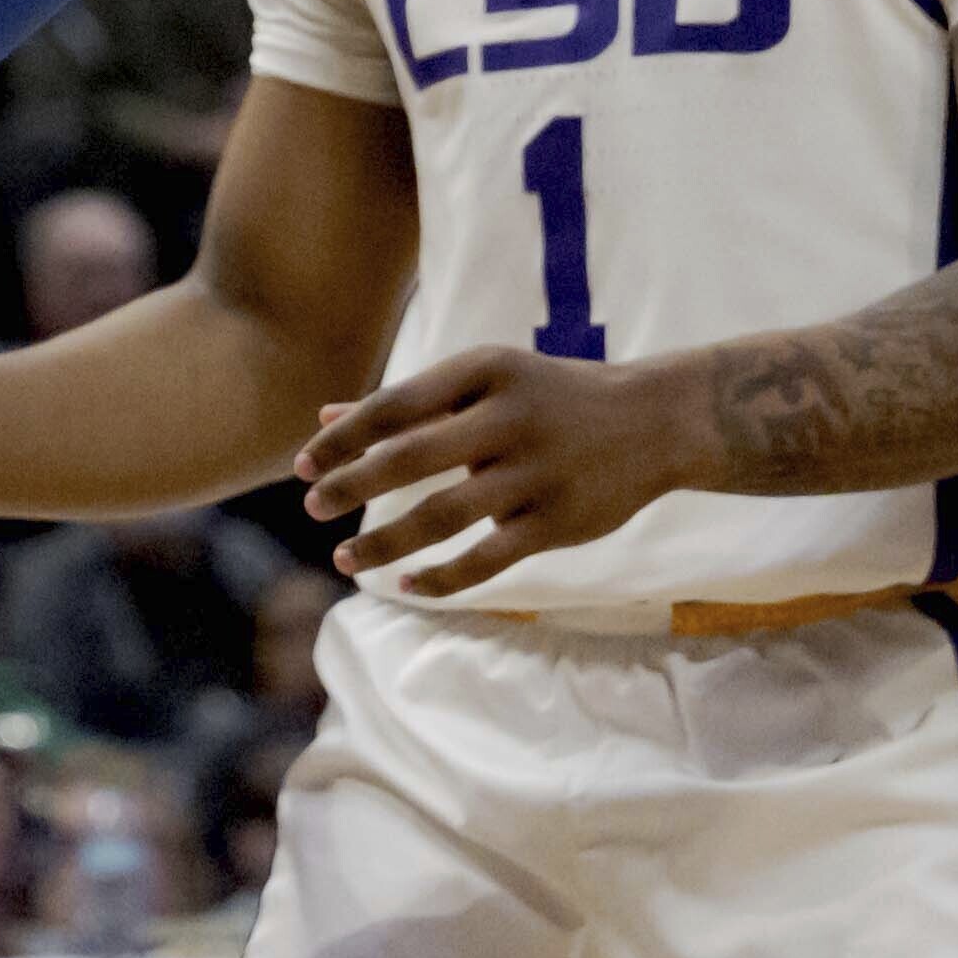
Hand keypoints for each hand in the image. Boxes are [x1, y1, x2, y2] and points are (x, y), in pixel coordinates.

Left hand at [289, 344, 697, 588]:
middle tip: (312, 510)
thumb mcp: (485, 382)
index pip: (396, 405)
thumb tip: (326, 420)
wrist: (655, 421)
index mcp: (485, 370)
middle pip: (409, 459)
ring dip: (385, 542)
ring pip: (441, 516)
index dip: (344, 439)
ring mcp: (535, 472)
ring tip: (346, 562)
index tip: (302, 465)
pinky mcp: (558, 522)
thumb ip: (410, 403)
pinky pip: (487, 559)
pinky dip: (443, 578)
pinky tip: (408, 588)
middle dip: (351, 487)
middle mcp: (508, 417)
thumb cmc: (550, 397)